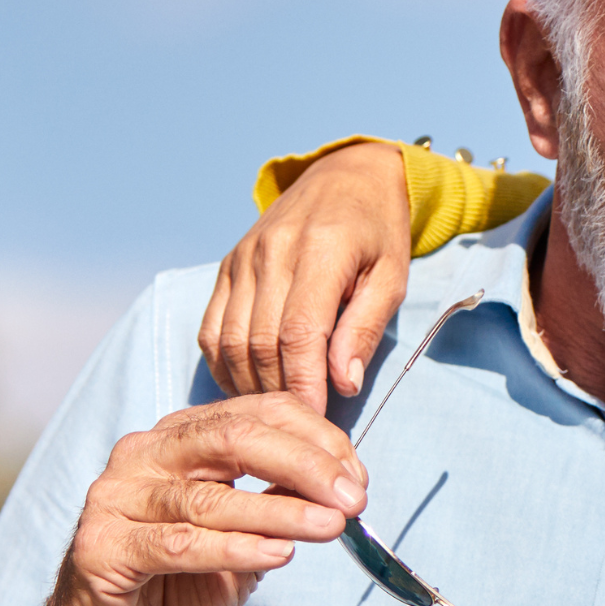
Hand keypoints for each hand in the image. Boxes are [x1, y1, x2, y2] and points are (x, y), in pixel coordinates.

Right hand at [35, 393, 368, 605]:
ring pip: (209, 497)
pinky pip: (179, 544)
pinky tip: (278, 555)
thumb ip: (277, 504)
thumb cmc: (175, 586)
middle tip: (352, 498)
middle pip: (232, 437)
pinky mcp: (101, 547)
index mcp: (177, 437)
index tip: (358, 478)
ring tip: (329, 526)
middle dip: (303, 464)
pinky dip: (234, 549)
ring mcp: (115, 497)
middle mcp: (142, 454)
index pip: (254, 413)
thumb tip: (339, 485)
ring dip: (279, 512)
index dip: (315, 439)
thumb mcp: (241, 537)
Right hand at [199, 140, 414, 409]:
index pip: (299, 332)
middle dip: (280, 393)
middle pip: (260, 342)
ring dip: (251, 385)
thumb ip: (365, 328)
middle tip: (303, 427)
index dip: (305, 384)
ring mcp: (243, 257)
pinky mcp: (227, 266)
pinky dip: (226, 365)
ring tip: (280, 413)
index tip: (318, 422)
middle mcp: (272, 250)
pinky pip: (213, 328)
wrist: (346, 177)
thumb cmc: (378, 233)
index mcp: (320, 249)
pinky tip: (251, 387)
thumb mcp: (392, 277)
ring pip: (231, 339)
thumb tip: (343, 384)